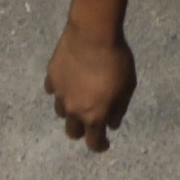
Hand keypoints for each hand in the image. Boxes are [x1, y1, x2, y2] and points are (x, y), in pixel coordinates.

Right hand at [46, 22, 137, 148]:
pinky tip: (68, 81)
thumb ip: (119, 109)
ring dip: (71, 109)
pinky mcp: (51, 76)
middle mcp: (74, 109)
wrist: (93, 34)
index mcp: (94, 115)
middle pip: (72, 132)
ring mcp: (60, 93)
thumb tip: (112, 124)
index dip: (99, 145)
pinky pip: (53, 90)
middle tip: (90, 121)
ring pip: (61, 112)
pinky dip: (60, 89)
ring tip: (79, 97)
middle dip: (82, 131)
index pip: (93, 142)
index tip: (104, 143)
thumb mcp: (128, 87)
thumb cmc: (117, 60)